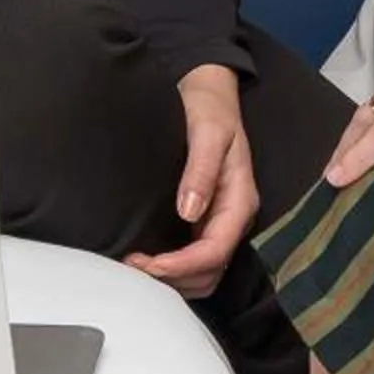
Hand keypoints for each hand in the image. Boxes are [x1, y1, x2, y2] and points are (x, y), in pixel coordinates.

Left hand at [126, 62, 257, 299]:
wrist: (207, 93)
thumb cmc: (209, 109)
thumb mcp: (208, 131)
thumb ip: (201, 170)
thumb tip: (189, 212)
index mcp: (239, 201)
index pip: (215, 251)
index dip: (182, 265)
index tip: (147, 264)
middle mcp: (232, 218)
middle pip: (210, 272)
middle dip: (175, 278)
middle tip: (133, 267)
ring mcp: (219, 221)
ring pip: (204, 273)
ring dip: (173, 280)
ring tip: (136, 267)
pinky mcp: (205, 221)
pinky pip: (193, 259)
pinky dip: (172, 270)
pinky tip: (146, 259)